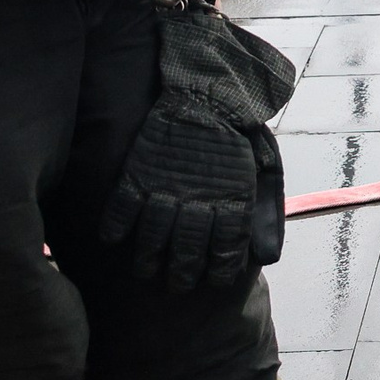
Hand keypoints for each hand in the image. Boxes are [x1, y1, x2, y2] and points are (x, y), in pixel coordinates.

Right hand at [98, 6, 296, 290]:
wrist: (207, 94)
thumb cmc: (237, 137)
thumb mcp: (263, 172)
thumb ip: (263, 214)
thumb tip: (267, 258)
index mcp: (232, 199)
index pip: (224, 250)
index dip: (217, 270)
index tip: (211, 281)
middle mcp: (198, 199)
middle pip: (187, 250)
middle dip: (182, 274)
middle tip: (176, 285)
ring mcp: (166, 186)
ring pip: (153, 236)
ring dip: (148, 259)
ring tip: (146, 272)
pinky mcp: (141, 171)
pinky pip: (122, 206)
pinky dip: (115, 226)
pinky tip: (113, 240)